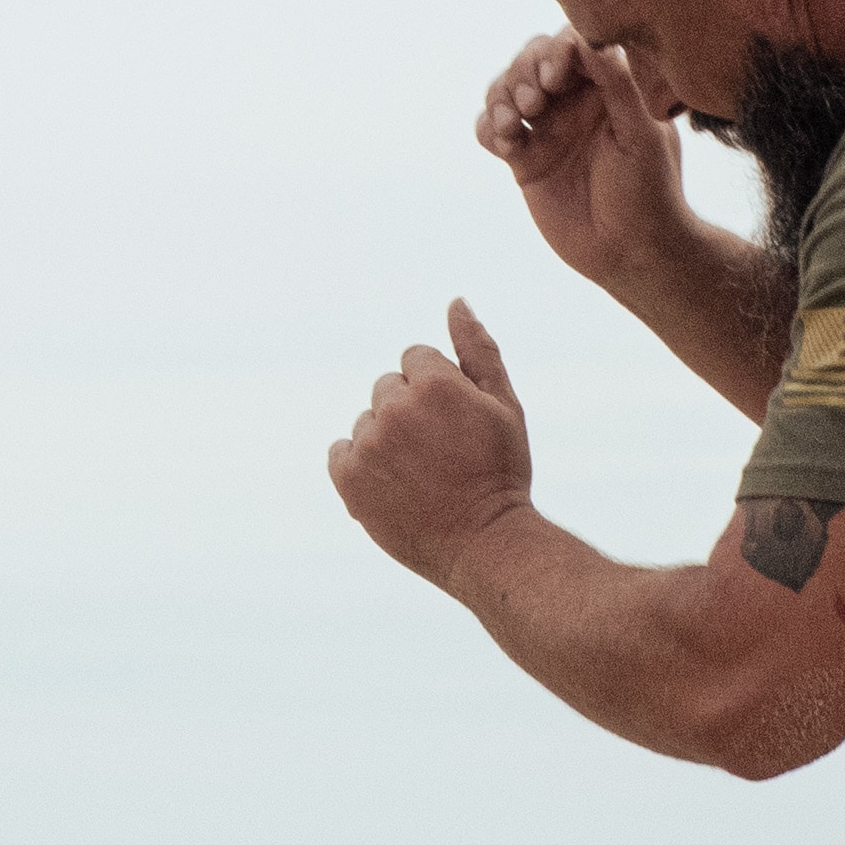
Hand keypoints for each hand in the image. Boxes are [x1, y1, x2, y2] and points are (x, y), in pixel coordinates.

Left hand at [324, 303, 534, 586]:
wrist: (486, 543)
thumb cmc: (501, 472)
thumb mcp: (504, 405)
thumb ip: (477, 349)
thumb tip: (455, 301)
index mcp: (433, 382)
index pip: (415, 358)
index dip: (438, 390)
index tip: (455, 424)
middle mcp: (394, 407)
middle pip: (387, 387)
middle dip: (410, 411)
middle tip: (440, 452)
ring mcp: (368, 444)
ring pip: (367, 421)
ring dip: (386, 440)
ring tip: (420, 475)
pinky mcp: (348, 479)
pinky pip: (340, 452)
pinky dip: (358, 465)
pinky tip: (391, 485)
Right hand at [478, 33, 708, 287]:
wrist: (631, 253)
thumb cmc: (651, 193)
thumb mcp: (641, 135)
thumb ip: (619, 85)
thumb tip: (594, 38)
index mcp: (608, 88)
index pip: (573, 46)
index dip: (556, 51)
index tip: (555, 75)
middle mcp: (574, 102)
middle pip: (531, 60)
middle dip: (523, 72)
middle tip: (534, 102)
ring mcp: (547, 130)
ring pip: (506, 90)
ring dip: (500, 98)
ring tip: (513, 125)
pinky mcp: (524, 159)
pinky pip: (492, 131)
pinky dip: (488, 129)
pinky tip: (505, 144)